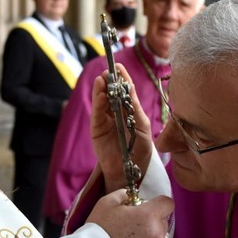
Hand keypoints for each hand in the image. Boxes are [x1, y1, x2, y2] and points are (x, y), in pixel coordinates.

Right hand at [85, 189, 172, 237]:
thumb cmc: (99, 230)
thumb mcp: (106, 203)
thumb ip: (123, 194)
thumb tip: (131, 195)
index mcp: (148, 215)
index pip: (167, 203)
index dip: (158, 204)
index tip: (149, 208)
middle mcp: (158, 233)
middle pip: (164, 222)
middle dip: (153, 222)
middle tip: (134, 228)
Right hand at [90, 63, 153, 192]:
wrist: (131, 171)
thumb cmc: (139, 150)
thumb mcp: (141, 125)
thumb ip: (134, 107)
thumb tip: (129, 86)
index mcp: (127, 111)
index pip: (123, 91)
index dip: (121, 79)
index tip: (119, 66)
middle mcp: (114, 113)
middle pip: (110, 93)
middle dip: (110, 80)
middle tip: (109, 70)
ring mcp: (104, 120)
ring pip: (101, 100)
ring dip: (102, 88)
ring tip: (103, 78)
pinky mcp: (96, 129)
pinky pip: (97, 113)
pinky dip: (98, 102)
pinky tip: (100, 92)